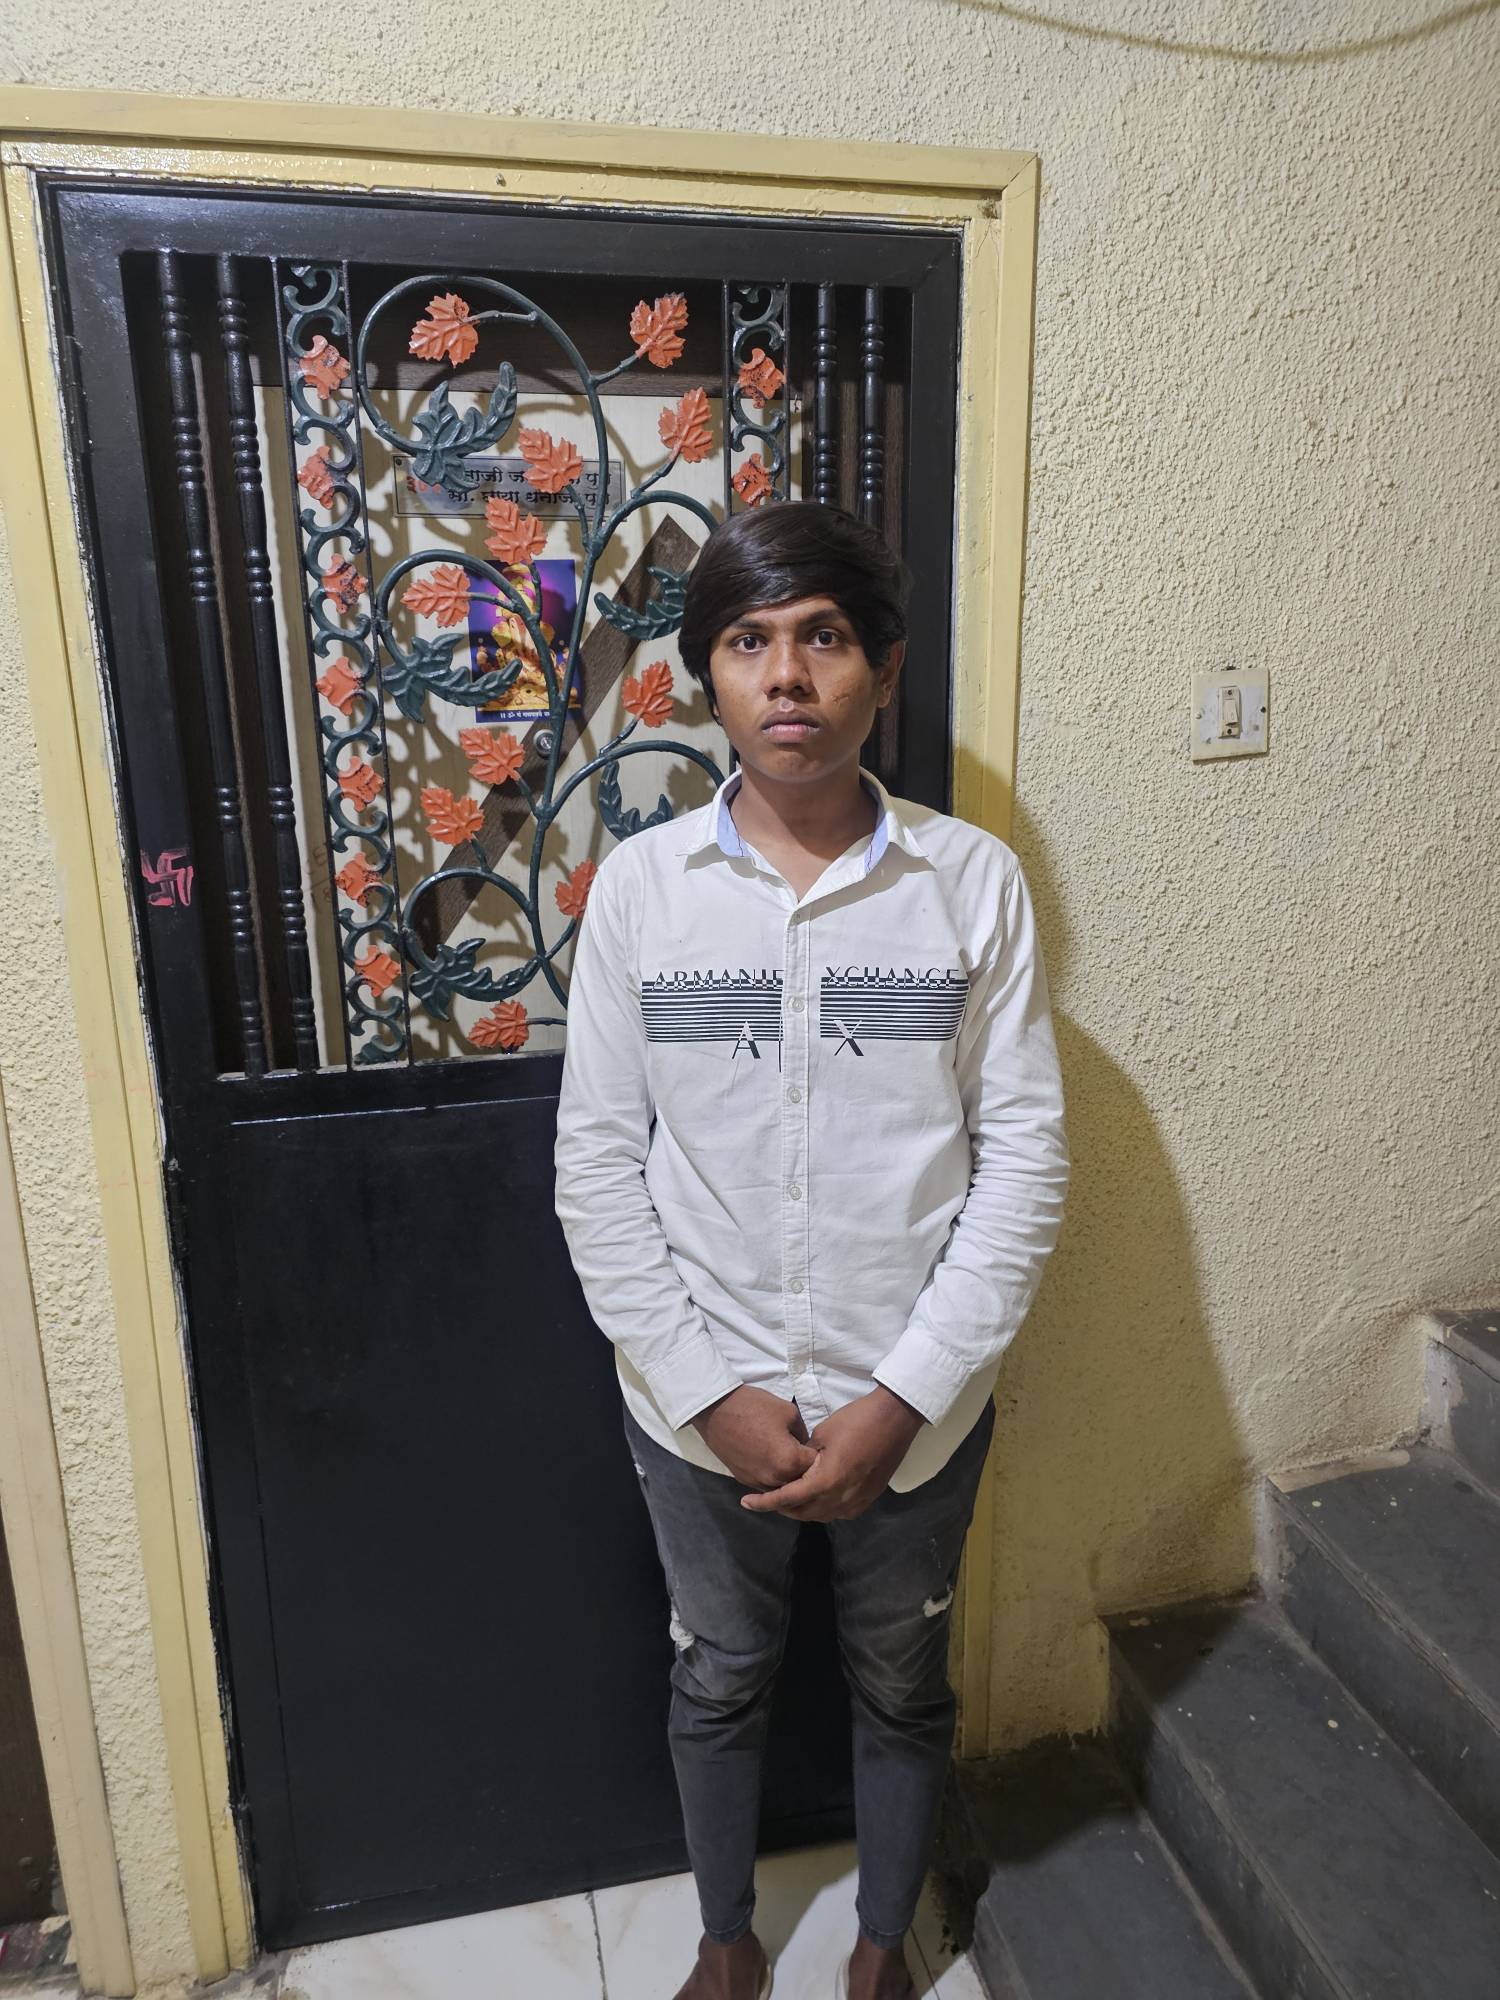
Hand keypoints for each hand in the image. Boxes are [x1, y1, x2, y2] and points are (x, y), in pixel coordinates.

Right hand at [691, 1385, 818, 1491]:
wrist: (715, 1410)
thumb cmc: (753, 1406)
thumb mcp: (788, 1412)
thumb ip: (803, 1432)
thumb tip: (805, 1443)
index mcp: (789, 1461)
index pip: (816, 1465)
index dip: (819, 1454)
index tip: (818, 1445)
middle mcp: (774, 1478)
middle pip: (800, 1481)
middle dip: (806, 1469)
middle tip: (804, 1451)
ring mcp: (757, 1482)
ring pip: (782, 1487)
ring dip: (788, 1476)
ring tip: (788, 1456)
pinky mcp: (743, 1480)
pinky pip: (765, 1485)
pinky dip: (772, 1477)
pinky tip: (771, 1460)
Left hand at [739, 1385, 926, 1520]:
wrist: (894, 1419)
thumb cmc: (856, 1420)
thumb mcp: (822, 1434)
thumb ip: (804, 1458)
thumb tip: (795, 1468)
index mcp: (826, 1481)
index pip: (788, 1498)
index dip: (765, 1502)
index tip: (746, 1503)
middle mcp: (841, 1498)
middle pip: (803, 1513)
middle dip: (781, 1508)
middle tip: (765, 1498)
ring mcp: (857, 1502)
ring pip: (821, 1515)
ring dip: (802, 1509)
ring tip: (787, 1497)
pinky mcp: (868, 1499)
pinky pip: (838, 1512)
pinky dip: (822, 1508)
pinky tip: (816, 1497)